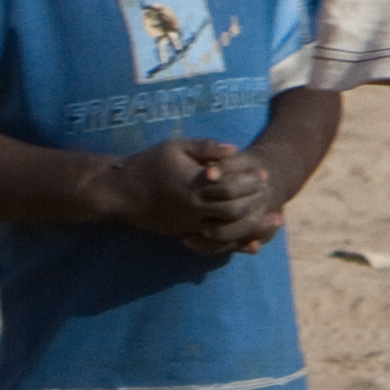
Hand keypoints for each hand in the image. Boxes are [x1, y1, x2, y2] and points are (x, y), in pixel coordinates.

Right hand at [104, 138, 268, 250]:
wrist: (122, 192)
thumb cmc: (150, 164)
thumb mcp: (176, 146)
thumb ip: (206, 147)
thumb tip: (234, 149)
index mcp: (194, 186)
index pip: (232, 187)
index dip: (250, 181)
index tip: (262, 174)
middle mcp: (194, 209)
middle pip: (233, 211)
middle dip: (253, 203)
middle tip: (267, 194)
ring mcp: (189, 224)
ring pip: (226, 231)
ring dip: (248, 225)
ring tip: (264, 216)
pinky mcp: (184, 234)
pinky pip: (213, 243)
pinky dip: (232, 241)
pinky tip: (248, 238)